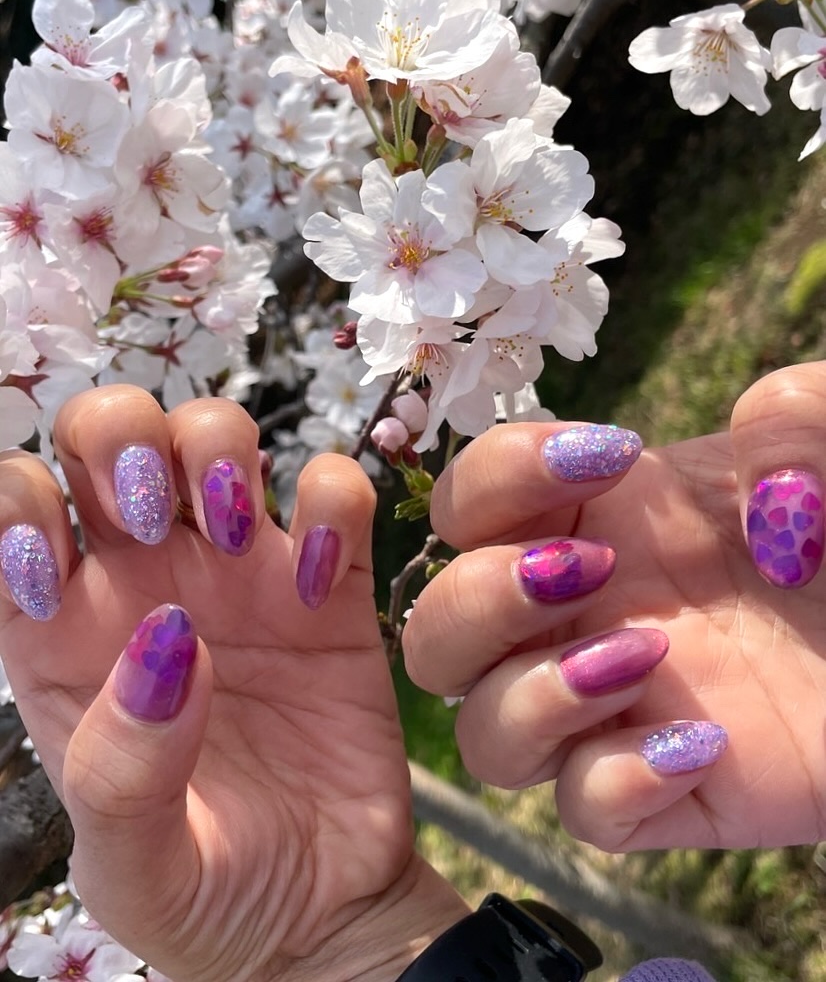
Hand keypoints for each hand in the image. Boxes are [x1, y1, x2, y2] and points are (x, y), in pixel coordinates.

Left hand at [0, 385, 466, 981]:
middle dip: (118, 441)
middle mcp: (149, 583)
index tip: (52, 571)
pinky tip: (319, 576)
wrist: (327, 915)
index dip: (14, 511)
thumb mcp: (135, 869)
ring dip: (215, 447)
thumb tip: (164, 642)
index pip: (11, 517)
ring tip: (234, 526)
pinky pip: (332, 495)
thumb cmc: (208, 895)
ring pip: (214, 436)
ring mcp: (243, 574)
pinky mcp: (330, 583)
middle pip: (107, 439)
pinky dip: (330, 501)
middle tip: (152, 515)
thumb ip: (120, 770)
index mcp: (64, 639)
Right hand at [403, 362, 825, 852]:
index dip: (500, 475)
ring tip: (646, 656)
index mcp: (589, 521)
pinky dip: (618, 782)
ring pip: (485, 737)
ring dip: (536, 695)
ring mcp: (614, 710)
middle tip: (595, 565)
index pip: (469, 502)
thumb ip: (796, 414)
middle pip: (436, 635)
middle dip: (483, 598)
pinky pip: (586, 813)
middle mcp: (577, 618)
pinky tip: (702, 744)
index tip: (610, 457)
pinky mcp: (670, 792)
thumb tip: (757, 461)